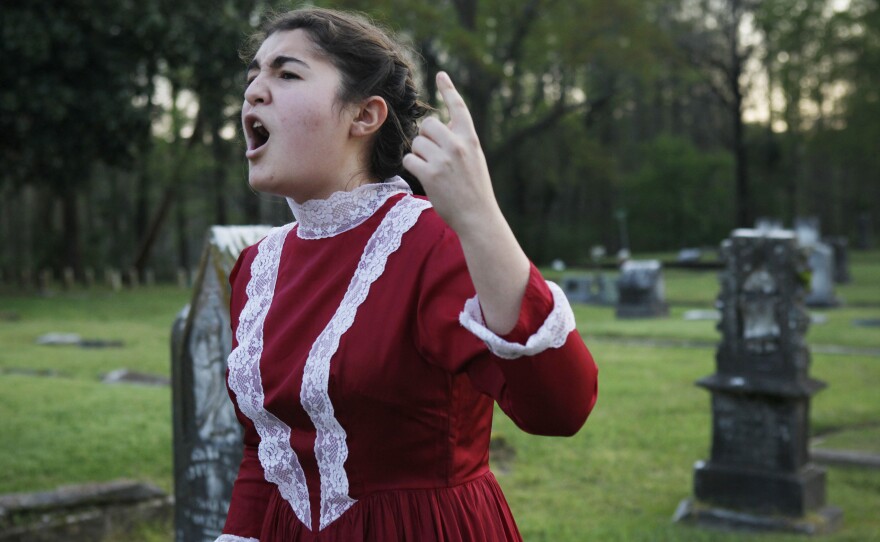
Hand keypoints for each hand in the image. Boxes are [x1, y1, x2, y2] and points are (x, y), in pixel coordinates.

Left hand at [402, 72, 500, 235]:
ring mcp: (444, 160)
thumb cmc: (475, 188)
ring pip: (417, 142)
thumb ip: (460, 140)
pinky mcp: (431, 175)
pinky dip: (413, 167)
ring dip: (419, 154)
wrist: (478, 216)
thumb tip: (442, 125)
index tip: (440, 75)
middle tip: (432, 153)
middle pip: (428, 124)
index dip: (448, 90)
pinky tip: (424, 176)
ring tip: (433, 169)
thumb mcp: (475, 158)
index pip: (458, 108)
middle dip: (425, 137)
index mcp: (471, 139)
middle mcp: (458, 146)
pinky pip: (410, 160)